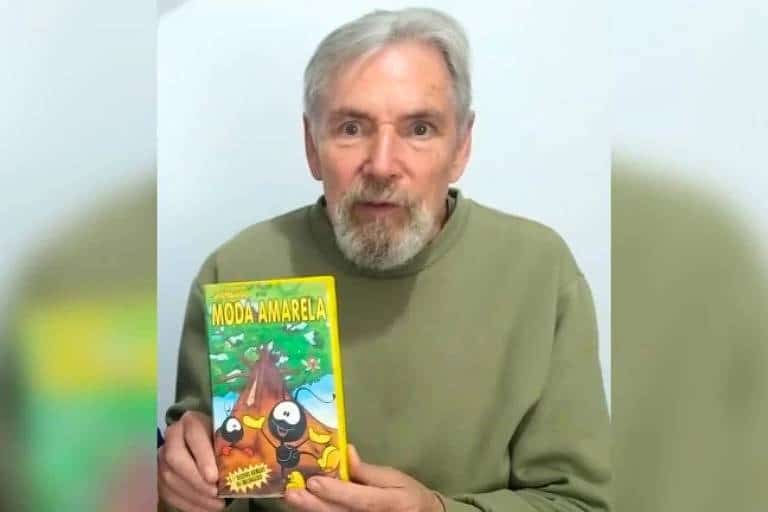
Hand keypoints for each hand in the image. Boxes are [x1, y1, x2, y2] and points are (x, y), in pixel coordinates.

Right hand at [158, 411, 224, 511]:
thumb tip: (242, 467)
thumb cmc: (219, 437)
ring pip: (169, 477)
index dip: (203, 456)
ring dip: (193, 495)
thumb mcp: (226, 435)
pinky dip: (187, 504)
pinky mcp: (159, 474)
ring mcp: (162, 455)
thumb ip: (229, 446)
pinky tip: (205, 510)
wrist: (202, 440)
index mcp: (191, 421)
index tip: (214, 477)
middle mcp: (172, 436)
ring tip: (216, 505)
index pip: (194, 435)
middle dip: (195, 479)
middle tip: (215, 493)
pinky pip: (167, 492)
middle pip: (176, 458)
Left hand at [286, 445, 443, 511]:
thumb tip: (346, 452)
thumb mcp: (394, 478)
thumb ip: (367, 470)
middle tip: (293, 493)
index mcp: (391, 502)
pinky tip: (306, 506)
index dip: (337, 491)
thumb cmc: (408, 494)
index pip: (361, 499)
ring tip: (294, 498)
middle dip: (314, 505)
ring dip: (313, 510)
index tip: (315, 481)